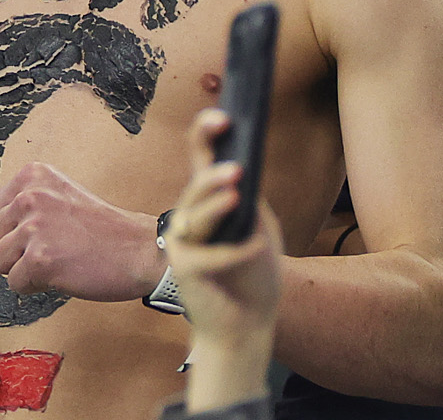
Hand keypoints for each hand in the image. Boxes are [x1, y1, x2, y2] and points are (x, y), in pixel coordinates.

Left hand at [0, 162, 163, 302]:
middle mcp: (30, 196)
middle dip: (16, 253)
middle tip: (56, 248)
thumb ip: (11, 229)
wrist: (139, 250)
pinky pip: (15, 283)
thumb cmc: (100, 232)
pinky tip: (62, 274)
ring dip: (25, 270)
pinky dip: (35, 286)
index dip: (15, 231)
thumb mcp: (54, 213)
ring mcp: (34, 227)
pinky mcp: (40, 259)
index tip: (47, 231)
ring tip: (59, 260)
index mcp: (32, 176)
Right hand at [163, 109, 282, 408]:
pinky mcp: (186, 270)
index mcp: (208, 203)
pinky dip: (236, 253)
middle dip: (213, 176)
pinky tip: (257, 249)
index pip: (201, 160)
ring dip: (215, 205)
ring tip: (235, 197)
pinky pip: (211, 256)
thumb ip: (250, 205)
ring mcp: (183, 244)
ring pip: (194, 216)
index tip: (222, 117)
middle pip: (195, 188)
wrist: (245, 326)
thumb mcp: (259, 232)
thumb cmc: (252, 277)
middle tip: (236, 168)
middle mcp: (189, 219)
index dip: (206, 135)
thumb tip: (244, 176)